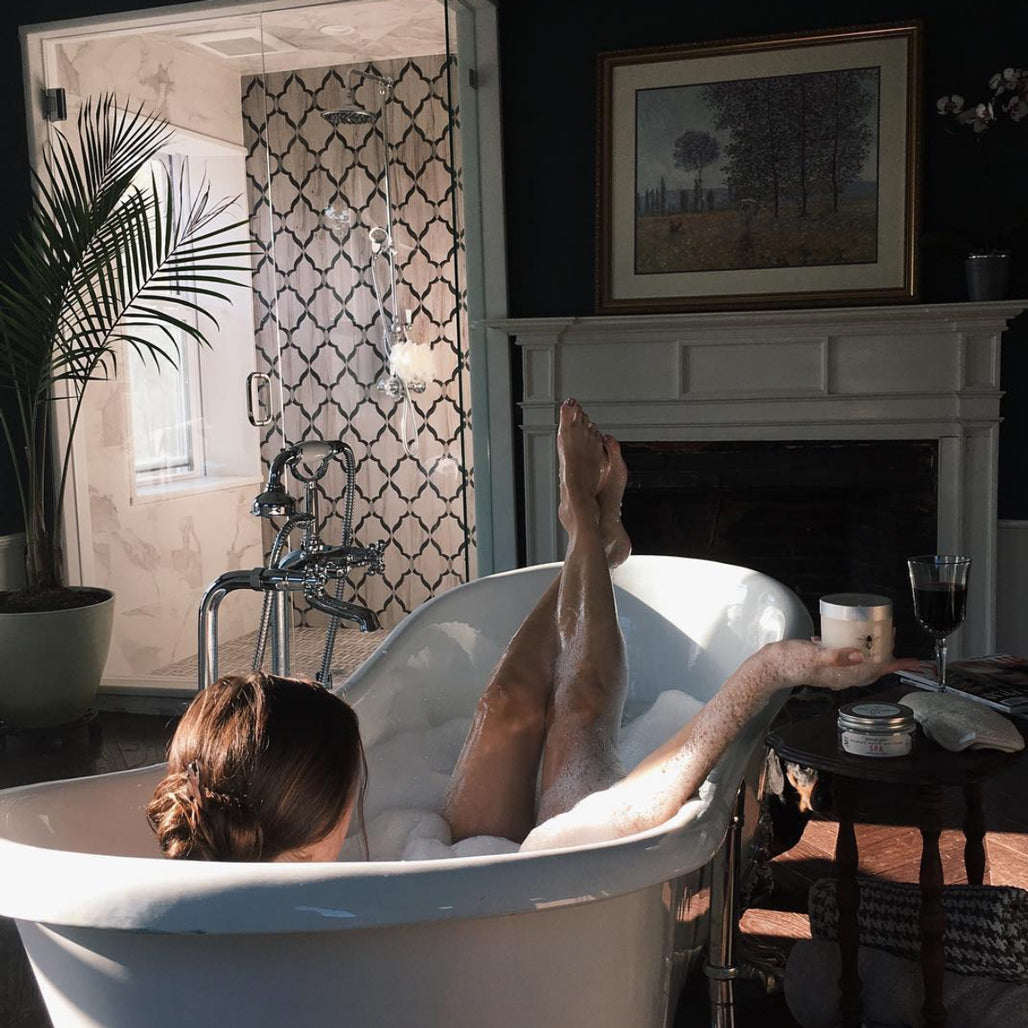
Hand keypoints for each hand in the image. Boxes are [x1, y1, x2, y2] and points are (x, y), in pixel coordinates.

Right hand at [763, 639, 921, 691]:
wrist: (768, 667)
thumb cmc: (788, 663)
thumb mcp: (813, 657)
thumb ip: (836, 656)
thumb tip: (860, 656)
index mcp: (842, 675)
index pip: (875, 671)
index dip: (895, 665)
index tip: (912, 661)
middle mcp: (840, 674)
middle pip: (871, 666)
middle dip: (887, 654)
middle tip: (896, 639)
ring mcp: (831, 668)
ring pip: (859, 659)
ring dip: (871, 648)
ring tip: (879, 635)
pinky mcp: (822, 660)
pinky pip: (843, 653)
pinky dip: (850, 645)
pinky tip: (846, 633)